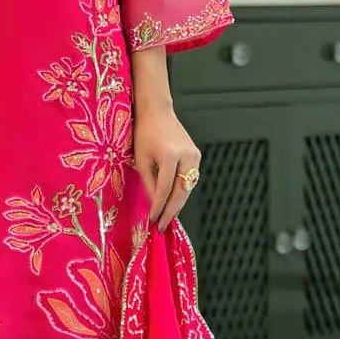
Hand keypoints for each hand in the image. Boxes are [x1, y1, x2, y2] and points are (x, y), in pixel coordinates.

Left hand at [133, 106, 200, 232]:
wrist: (157, 112)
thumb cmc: (145, 134)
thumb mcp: (142, 159)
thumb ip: (149, 183)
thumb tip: (155, 205)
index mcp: (170, 155)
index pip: (165, 189)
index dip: (159, 207)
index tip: (152, 220)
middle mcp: (187, 156)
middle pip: (180, 192)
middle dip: (171, 211)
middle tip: (163, 226)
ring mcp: (195, 156)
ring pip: (187, 188)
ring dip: (178, 204)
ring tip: (167, 218)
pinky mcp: (197, 155)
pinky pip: (189, 179)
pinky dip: (182, 192)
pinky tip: (173, 202)